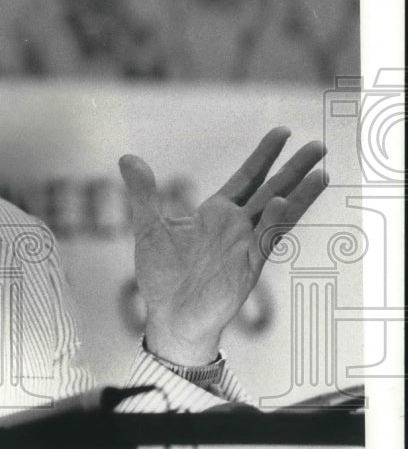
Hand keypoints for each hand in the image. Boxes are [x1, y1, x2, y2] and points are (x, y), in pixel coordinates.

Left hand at [119, 127, 327, 365]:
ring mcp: (245, 246)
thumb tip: (127, 158)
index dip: (264, 155)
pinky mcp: (246, 268)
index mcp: (216, 213)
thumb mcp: (149, 225)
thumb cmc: (162, 275)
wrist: (168, 316)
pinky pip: (262, 242)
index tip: (283, 131)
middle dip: (294, 168)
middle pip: (271, 189)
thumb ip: (143, 192)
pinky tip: (280, 202)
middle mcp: (236, 226)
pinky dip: (271, 222)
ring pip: (278, 214)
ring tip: (321, 173)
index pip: (246, 177)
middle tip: (319, 145)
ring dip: (299, 194)